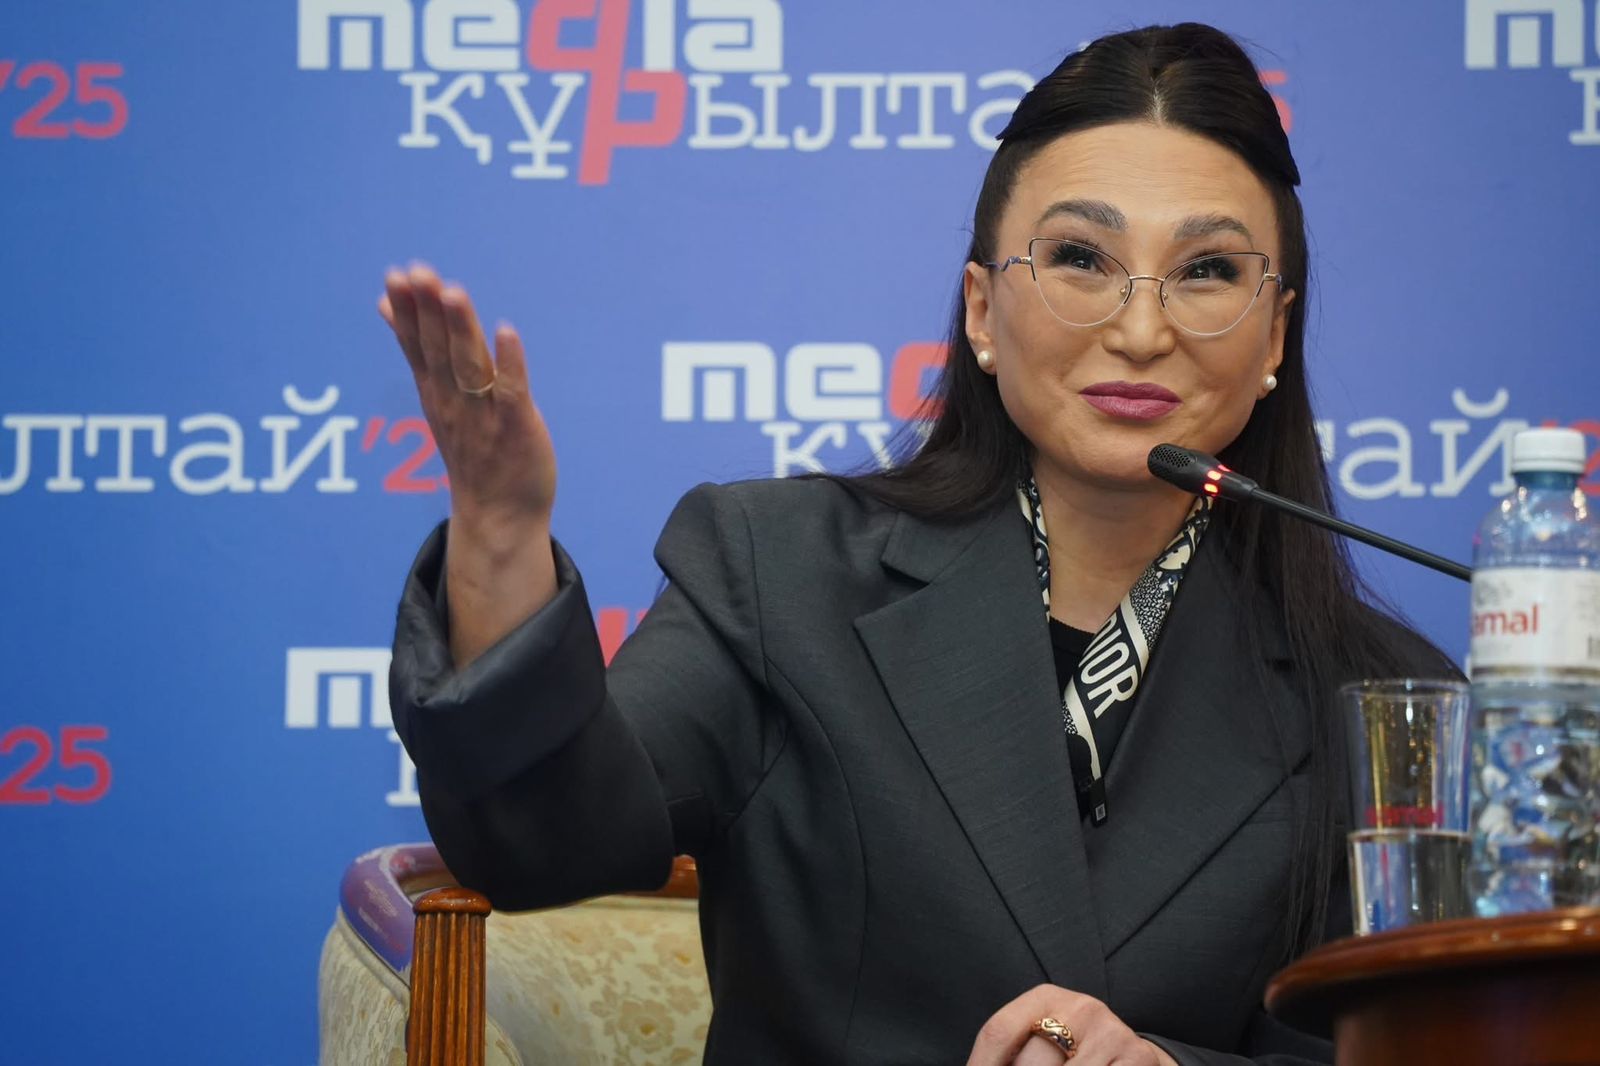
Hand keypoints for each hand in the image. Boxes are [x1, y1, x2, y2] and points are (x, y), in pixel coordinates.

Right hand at [378, 263, 556, 529]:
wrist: (498, 517)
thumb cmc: (472, 450)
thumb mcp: (437, 398)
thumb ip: (418, 351)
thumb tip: (386, 305)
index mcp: (436, 392)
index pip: (417, 347)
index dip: (407, 313)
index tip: (395, 276)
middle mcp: (454, 402)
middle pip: (439, 351)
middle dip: (428, 312)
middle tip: (417, 273)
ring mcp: (484, 416)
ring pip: (469, 366)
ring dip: (461, 329)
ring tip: (452, 292)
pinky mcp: (516, 428)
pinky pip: (511, 392)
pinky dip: (509, 362)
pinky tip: (507, 331)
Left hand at [966, 984, 1178, 1065]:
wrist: (1129, 1052)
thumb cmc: (1073, 1050)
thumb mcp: (1041, 1038)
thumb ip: (1013, 1051)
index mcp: (1046, 998)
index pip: (999, 1031)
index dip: (982, 1064)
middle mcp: (1080, 1007)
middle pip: (1031, 1063)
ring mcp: (1112, 1032)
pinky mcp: (1138, 1057)